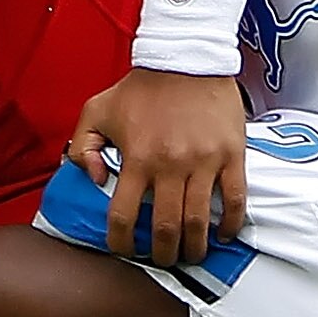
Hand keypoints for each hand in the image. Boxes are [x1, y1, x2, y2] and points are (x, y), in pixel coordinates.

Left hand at [68, 67, 247, 265]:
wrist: (187, 56)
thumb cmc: (142, 86)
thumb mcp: (97, 109)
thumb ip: (82, 146)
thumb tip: (93, 180)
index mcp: (137, 158)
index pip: (124, 216)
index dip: (122, 243)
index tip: (125, 250)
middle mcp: (170, 165)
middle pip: (166, 229)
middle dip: (163, 254)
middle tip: (163, 260)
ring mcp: (204, 162)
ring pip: (200, 221)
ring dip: (195, 247)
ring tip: (191, 254)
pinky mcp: (232, 155)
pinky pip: (236, 199)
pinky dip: (231, 224)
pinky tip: (224, 234)